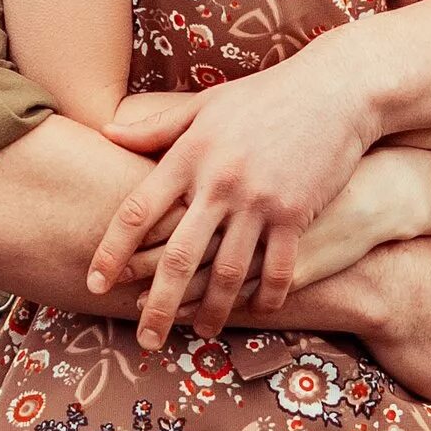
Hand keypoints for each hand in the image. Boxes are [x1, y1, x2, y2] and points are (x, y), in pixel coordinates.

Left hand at [89, 52, 381, 347]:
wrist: (335, 90)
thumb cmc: (266, 95)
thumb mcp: (206, 105)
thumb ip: (156, 127)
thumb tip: (107, 134)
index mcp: (189, 155)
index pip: (137, 211)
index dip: (112, 251)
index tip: (95, 283)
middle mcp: (218, 182)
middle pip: (178, 256)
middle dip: (159, 304)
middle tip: (144, 340)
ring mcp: (258, 201)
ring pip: (227, 273)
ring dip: (213, 311)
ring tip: (201, 333)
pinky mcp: (295, 213)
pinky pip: (276, 269)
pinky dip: (266, 297)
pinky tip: (256, 313)